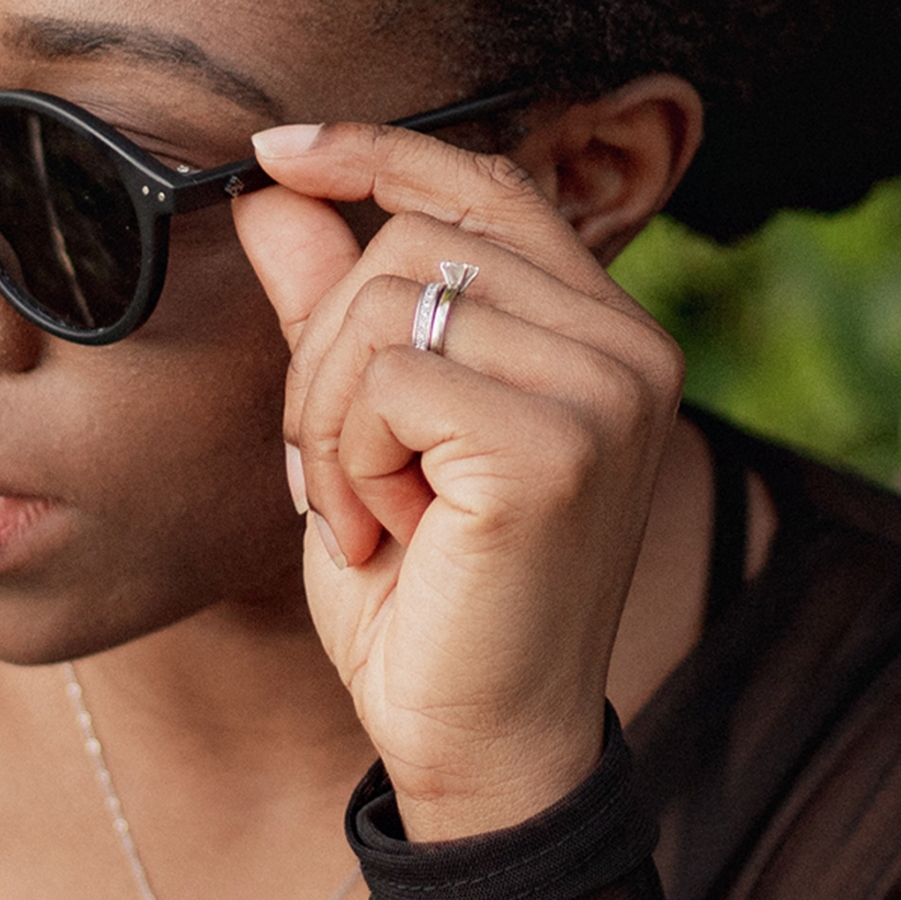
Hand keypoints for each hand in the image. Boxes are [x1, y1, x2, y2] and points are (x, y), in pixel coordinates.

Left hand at [232, 121, 685, 839]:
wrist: (478, 747)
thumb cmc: (428, 594)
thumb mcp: (364, 428)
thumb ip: (332, 305)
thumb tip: (272, 190)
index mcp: (602, 329)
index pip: (487, 184)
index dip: (377, 152)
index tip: (275, 153)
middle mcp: (628, 343)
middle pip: (413, 241)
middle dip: (328, 354)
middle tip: (343, 473)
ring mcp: (606, 388)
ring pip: (388, 303)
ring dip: (333, 417)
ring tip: (372, 510)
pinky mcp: (559, 444)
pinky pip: (390, 377)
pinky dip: (350, 457)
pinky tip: (389, 533)